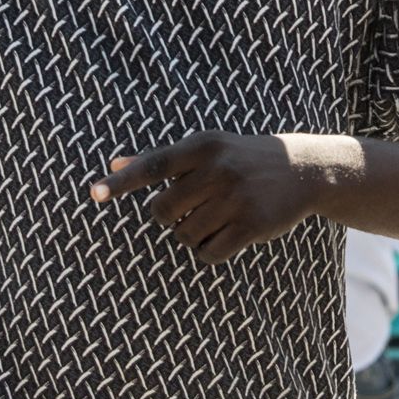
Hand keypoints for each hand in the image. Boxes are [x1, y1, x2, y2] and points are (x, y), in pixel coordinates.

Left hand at [91, 132, 331, 262]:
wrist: (304, 168)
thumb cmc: (243, 157)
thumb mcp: (207, 147)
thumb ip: (161, 158)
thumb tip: (113, 164)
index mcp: (203, 145)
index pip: (153, 165)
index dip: (123, 182)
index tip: (94, 194)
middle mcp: (218, 170)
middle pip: (163, 211)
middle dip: (169, 218)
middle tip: (190, 209)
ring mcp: (236, 199)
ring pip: (184, 235)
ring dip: (191, 235)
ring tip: (214, 219)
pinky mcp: (252, 226)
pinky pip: (209, 253)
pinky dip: (209, 250)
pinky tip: (225, 236)